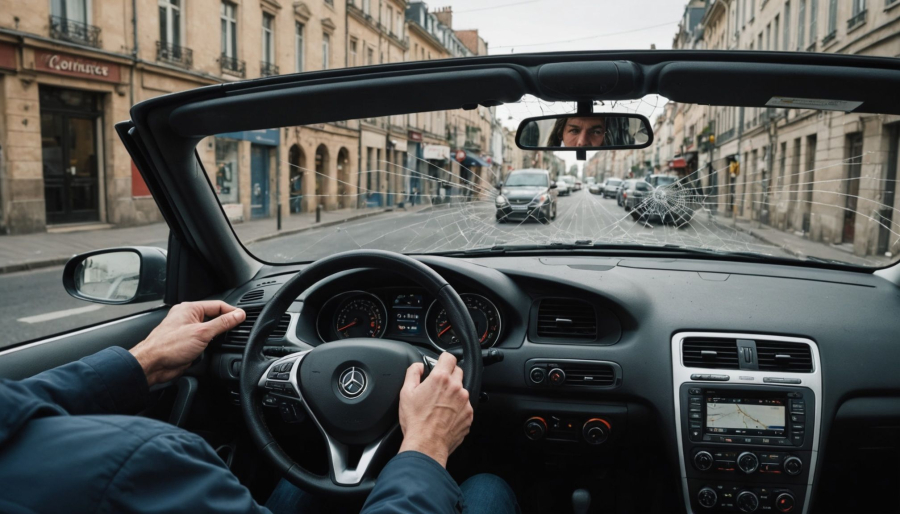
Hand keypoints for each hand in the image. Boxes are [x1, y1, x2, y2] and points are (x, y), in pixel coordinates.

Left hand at [130, 301, 245, 386]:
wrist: (152, 365)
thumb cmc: (168, 346)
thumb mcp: (202, 333)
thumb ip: (223, 323)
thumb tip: (238, 315)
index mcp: (190, 309)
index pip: (218, 305)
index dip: (232, 311)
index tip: (244, 318)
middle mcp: (188, 318)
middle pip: (214, 317)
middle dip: (225, 323)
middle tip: (238, 329)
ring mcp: (187, 331)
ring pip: (210, 330)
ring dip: (217, 336)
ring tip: (226, 340)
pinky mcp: (187, 344)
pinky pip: (204, 341)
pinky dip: (211, 345)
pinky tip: (213, 349)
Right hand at [398, 352, 473, 467]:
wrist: (426, 444)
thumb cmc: (416, 421)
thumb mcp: (406, 393)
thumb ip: (413, 373)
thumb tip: (418, 366)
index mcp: (441, 379)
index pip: (449, 357)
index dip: (443, 359)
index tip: (440, 363)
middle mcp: (456, 388)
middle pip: (457, 372)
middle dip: (448, 376)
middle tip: (437, 387)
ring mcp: (465, 402)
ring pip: (461, 390)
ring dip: (453, 393)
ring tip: (439, 406)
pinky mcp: (469, 415)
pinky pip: (465, 406)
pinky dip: (457, 408)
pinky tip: (445, 416)